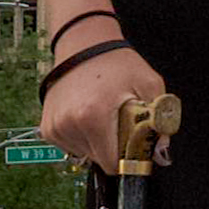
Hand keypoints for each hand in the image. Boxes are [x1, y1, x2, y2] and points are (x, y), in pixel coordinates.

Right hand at [35, 42, 156, 162]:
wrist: (84, 44)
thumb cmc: (115, 62)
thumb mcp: (149, 85)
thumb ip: (160, 122)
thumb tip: (160, 155)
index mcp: (94, 117)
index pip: (113, 164)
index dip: (127, 157)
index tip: (132, 142)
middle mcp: (70, 124)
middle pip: (99, 160)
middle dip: (113, 147)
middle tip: (118, 120)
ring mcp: (56, 127)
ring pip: (85, 155)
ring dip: (97, 142)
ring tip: (101, 113)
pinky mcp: (48, 127)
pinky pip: (71, 146)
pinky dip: (82, 137)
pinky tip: (87, 114)